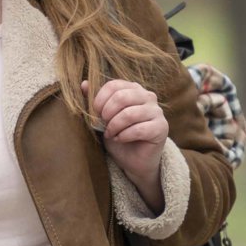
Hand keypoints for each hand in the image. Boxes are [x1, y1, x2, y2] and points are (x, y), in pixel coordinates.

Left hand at [82, 78, 168, 207]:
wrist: (133, 160)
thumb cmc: (118, 136)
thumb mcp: (103, 118)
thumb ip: (95, 101)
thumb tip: (83, 84)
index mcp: (134, 89)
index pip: (114, 85)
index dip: (100, 99)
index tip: (96, 113)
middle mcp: (148, 96)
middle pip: (122, 97)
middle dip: (107, 113)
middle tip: (103, 125)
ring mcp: (157, 111)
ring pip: (129, 114)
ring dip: (114, 126)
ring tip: (110, 134)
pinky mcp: (162, 128)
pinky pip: (139, 129)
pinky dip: (124, 136)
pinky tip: (120, 139)